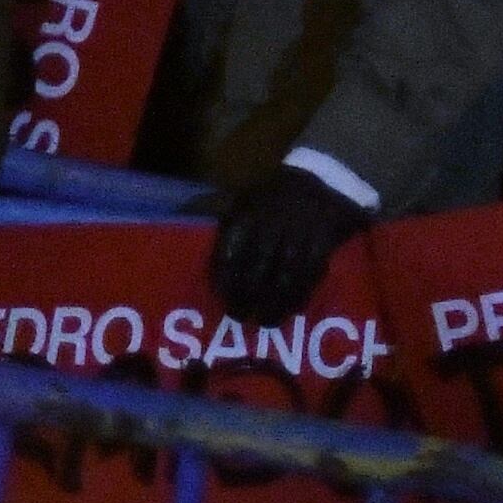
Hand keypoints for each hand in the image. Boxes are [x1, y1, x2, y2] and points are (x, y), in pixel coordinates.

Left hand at [207, 164, 372, 321]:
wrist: (322, 180)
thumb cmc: (273, 195)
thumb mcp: (241, 196)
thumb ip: (211, 207)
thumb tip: (180, 216)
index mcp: (247, 215)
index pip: (231, 250)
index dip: (225, 276)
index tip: (221, 296)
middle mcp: (271, 227)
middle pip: (257, 268)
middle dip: (247, 295)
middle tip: (239, 316)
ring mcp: (299, 237)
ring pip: (285, 276)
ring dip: (274, 303)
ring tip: (265, 322)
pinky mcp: (323, 247)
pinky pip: (311, 276)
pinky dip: (300, 296)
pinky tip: (293, 310)